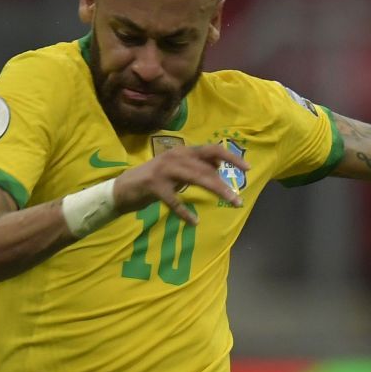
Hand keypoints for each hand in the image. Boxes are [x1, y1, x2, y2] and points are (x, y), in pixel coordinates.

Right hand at [113, 144, 243, 224]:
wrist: (124, 188)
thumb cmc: (154, 179)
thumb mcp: (178, 170)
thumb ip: (196, 166)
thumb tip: (219, 167)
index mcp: (183, 151)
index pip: (212, 149)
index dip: (231, 158)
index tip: (247, 169)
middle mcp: (175, 156)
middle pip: (207, 168)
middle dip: (225, 184)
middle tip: (238, 200)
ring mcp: (164, 170)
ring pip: (196, 179)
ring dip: (215, 191)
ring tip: (229, 203)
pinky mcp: (154, 186)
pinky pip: (174, 201)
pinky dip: (184, 212)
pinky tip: (193, 222)